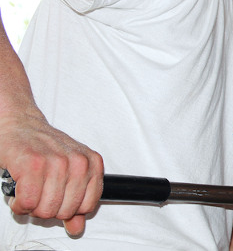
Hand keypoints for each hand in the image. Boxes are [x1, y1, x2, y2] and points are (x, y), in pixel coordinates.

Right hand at [0, 105, 103, 236]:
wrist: (20, 125)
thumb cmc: (43, 149)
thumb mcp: (68, 173)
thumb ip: (75, 203)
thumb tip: (77, 228)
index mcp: (92, 164)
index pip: (86, 207)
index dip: (67, 209)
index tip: (56, 199)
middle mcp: (78, 162)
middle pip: (64, 211)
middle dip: (47, 209)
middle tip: (39, 194)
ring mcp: (57, 162)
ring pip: (46, 209)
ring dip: (31, 207)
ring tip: (29, 191)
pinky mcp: (33, 164)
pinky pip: (28, 202)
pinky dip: (19, 204)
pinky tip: (19, 193)